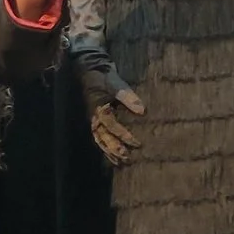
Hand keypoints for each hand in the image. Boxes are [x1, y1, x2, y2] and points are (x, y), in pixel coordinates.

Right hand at [65, 39, 146, 162]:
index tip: (136, 143)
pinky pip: (100, 138)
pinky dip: (107, 148)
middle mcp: (94, 118)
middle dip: (115, 149)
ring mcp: (94, 120)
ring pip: (100, 140)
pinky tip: (115, 157)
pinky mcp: (97, 121)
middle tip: (128, 159)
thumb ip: (128, 97)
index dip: (123, 135)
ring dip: (110, 152)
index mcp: (98, 109)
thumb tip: (142, 111)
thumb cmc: (103, 77)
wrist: (90, 70)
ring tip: (122, 163)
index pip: (111, 125)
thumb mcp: (115, 84)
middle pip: (103, 138)